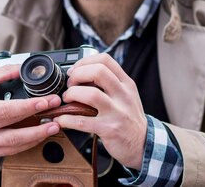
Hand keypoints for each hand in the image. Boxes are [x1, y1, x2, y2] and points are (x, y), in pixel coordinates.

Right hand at [0, 65, 61, 157]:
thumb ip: (2, 73)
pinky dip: (26, 144)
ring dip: (36, 137)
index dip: (30, 106)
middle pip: (13, 130)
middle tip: (57, 116)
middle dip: (39, 124)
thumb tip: (24, 68)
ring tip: (53, 127)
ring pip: (13, 145)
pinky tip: (38, 135)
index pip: (7, 110)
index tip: (48, 101)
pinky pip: (8, 151)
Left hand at [53, 54, 147, 169]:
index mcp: (126, 83)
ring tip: (67, 99)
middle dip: (78, 74)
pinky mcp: (109, 129)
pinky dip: (67, 119)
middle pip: (98, 72)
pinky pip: (83, 121)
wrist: (142, 143)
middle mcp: (123, 95)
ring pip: (91, 94)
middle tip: (70, 84)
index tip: (75, 70)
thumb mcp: (126, 95)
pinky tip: (62, 120)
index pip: (105, 60)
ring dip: (72, 94)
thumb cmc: (130, 118)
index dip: (85, 62)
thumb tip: (83, 74)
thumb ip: (111, 83)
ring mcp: (117, 112)